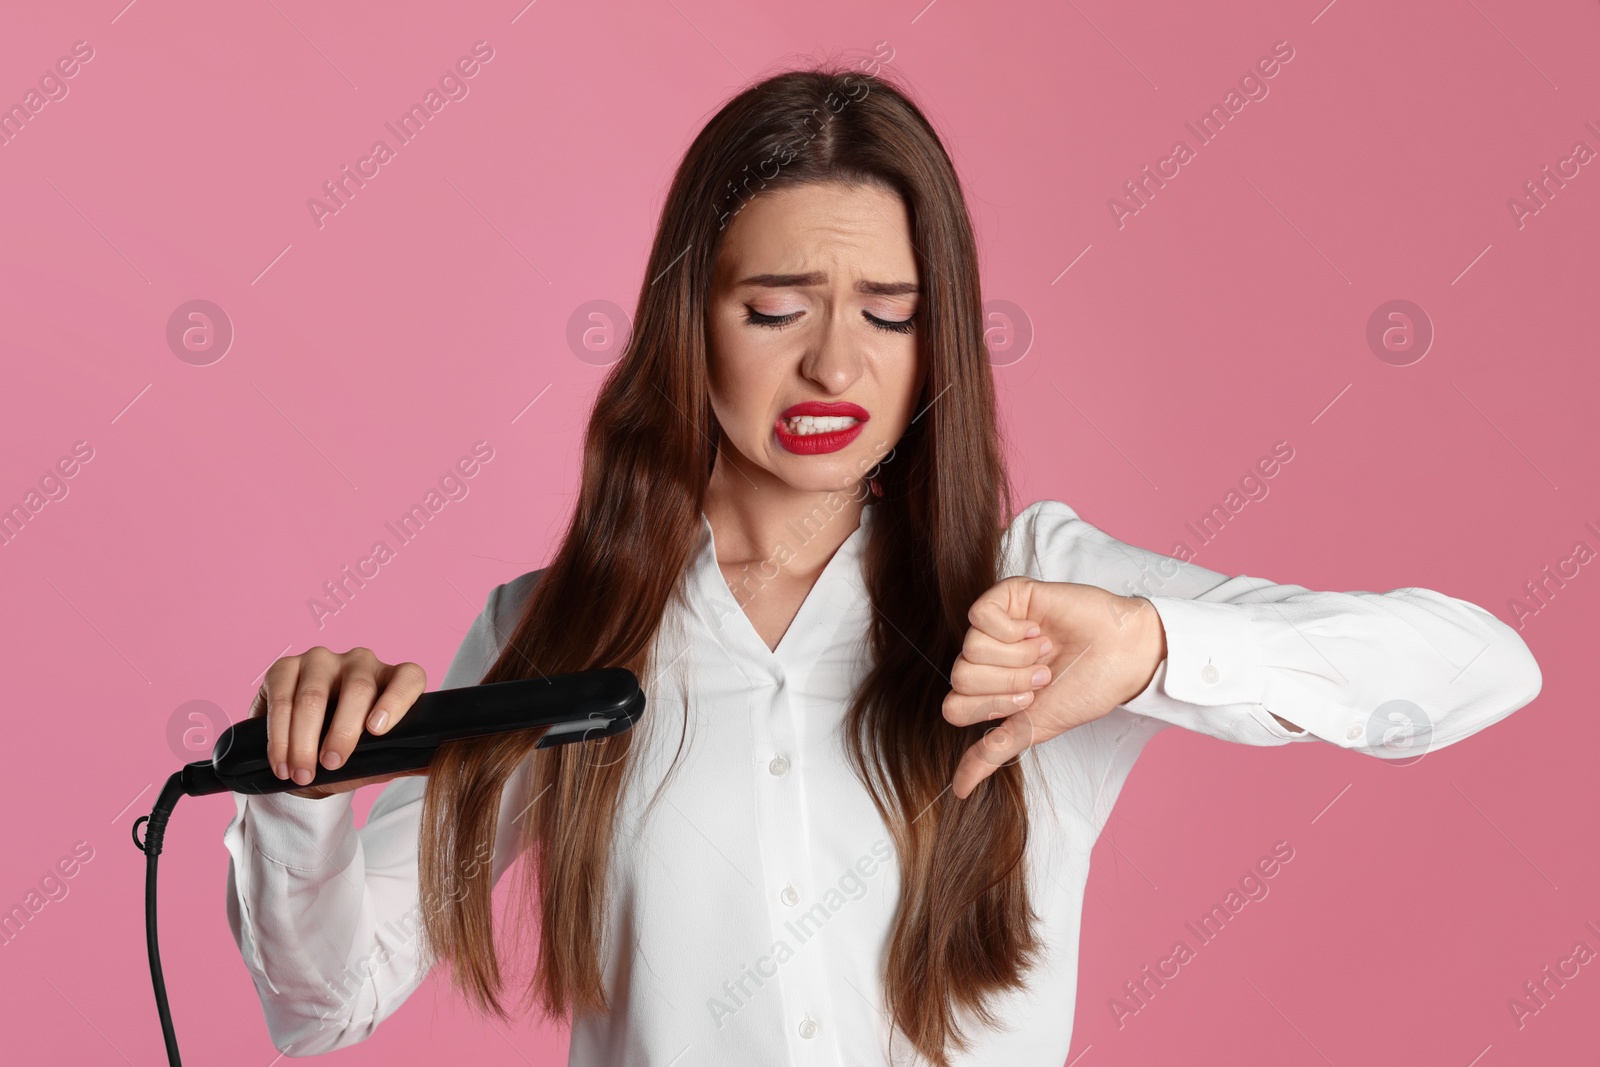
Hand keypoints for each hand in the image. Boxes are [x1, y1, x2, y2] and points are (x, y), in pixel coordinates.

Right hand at [246, 646, 429, 798]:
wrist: (306, 759)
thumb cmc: (352, 754)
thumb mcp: (380, 758)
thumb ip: (408, 758)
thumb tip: (443, 764)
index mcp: (393, 679)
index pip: (408, 678)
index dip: (397, 700)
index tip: (378, 731)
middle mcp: (361, 662)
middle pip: (358, 688)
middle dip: (343, 731)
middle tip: (332, 764)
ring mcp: (322, 660)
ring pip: (314, 696)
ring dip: (304, 740)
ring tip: (302, 773)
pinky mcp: (285, 667)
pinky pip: (282, 698)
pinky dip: (279, 735)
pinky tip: (281, 760)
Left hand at [942, 577, 1166, 798]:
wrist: (1123, 654)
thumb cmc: (1085, 688)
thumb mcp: (1034, 728)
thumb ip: (992, 753)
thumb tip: (957, 790)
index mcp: (988, 691)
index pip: (954, 707)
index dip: (992, 708)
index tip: (1032, 701)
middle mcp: (986, 659)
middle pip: (960, 677)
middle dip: (1009, 683)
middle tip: (1044, 674)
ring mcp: (993, 627)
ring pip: (970, 648)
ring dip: (1018, 656)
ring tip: (1047, 651)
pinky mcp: (1005, 597)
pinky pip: (979, 615)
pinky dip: (1013, 629)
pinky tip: (1038, 629)